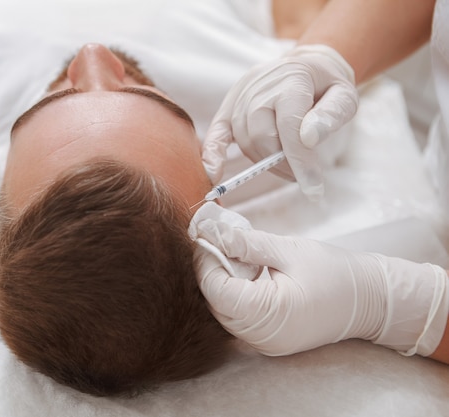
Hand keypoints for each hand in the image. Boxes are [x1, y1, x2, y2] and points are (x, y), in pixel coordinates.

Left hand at [193, 218, 448, 356]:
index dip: (205, 258)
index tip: (204, 232)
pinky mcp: (267, 339)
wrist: (372, 300)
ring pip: (223, 309)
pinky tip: (248, 272)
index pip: (214, 288)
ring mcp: (263, 342)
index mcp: (267, 316)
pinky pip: (238, 316)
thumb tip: (210, 231)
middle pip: (215, 300)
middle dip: (212, 267)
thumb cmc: (335, 273)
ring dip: (223, 279)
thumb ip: (246, 243)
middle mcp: (260, 337)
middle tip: (219, 238)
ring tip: (237, 253)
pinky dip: (236, 292)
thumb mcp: (288, 250)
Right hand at [202, 44, 357, 199]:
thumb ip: (332, 114)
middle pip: (262, 136)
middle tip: (301, 174)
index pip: (289, 125)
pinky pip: (216, 134)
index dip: (300, 159)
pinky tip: (213, 174)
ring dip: (264, 161)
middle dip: (282, 163)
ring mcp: (240, 97)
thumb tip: (309, 138)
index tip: (313, 188)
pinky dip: (213, 154)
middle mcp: (260, 87)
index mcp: (291, 80)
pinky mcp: (228, 108)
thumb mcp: (345, 95)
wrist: (305, 66)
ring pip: (246, 141)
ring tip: (285, 165)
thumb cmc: (326, 86)